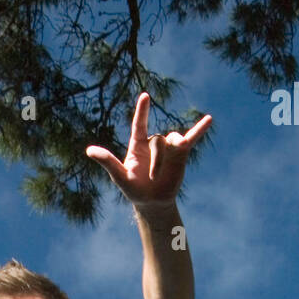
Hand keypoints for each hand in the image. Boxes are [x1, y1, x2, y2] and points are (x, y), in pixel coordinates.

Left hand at [86, 92, 210, 208]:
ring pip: (172, 142)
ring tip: (162, 176)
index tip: (145, 97)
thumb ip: (107, 162)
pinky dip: (200, 129)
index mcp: (137, 145)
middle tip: (153, 179)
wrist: (153, 202)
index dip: (142, 111)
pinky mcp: (181, 153)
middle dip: (157, 161)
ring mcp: (168, 146)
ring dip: (168, 160)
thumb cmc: (134, 190)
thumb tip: (89, 151)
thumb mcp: (120, 177)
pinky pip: (192, 138)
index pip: (139, 124)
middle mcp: (153, 142)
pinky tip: (209, 119)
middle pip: (159, 140)